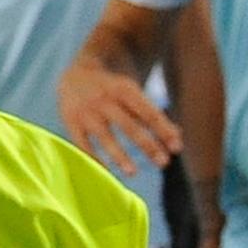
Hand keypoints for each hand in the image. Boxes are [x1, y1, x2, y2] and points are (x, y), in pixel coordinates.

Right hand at [57, 60, 178, 181]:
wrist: (75, 73)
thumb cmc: (113, 89)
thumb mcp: (132, 93)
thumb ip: (152, 114)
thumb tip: (177, 137)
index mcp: (124, 89)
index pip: (148, 113)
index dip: (163, 131)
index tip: (176, 148)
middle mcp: (104, 99)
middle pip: (129, 126)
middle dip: (147, 145)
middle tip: (163, 163)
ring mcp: (86, 111)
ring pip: (105, 136)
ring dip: (120, 156)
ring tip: (133, 173)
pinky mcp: (70, 121)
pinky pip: (83, 143)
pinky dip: (94, 158)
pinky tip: (107, 171)